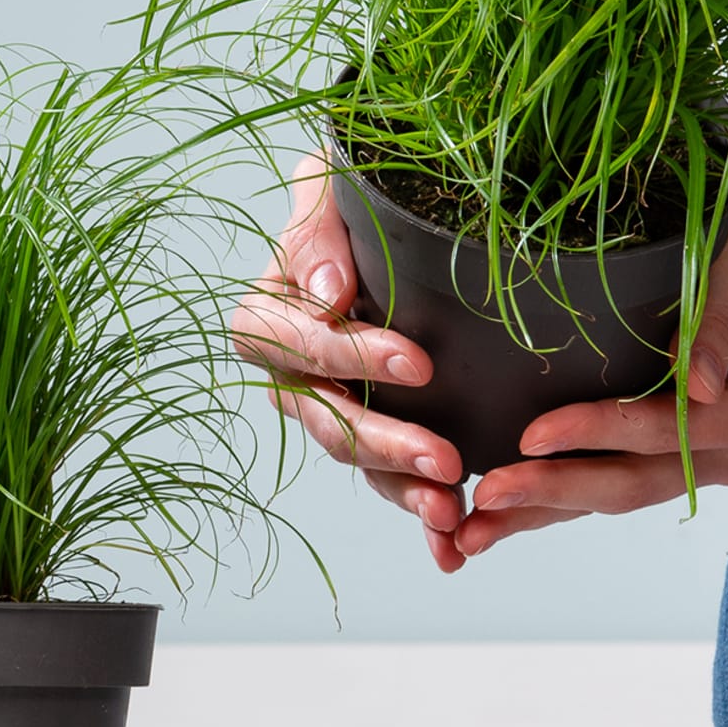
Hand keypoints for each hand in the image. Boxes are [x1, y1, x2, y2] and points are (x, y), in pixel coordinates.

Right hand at [231, 153, 474, 571]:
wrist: (398, 215)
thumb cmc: (356, 194)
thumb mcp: (329, 183)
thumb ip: (316, 227)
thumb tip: (326, 294)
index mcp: (271, 315)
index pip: (298, 347)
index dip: (351, 359)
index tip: (419, 363)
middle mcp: (294, 373)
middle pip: (326, 420)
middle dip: (385, 444)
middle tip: (445, 460)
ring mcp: (335, 408)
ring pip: (360, 460)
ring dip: (404, 490)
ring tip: (452, 511)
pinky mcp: (379, 429)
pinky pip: (394, 478)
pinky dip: (422, 512)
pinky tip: (456, 544)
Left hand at [453, 184, 727, 555]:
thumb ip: (716, 326)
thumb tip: (698, 389)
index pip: (670, 433)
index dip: (598, 434)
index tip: (531, 435)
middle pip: (635, 482)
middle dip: (554, 491)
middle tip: (484, 497)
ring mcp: (698, 459)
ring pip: (611, 493)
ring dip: (540, 511)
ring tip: (473, 532)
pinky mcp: (664, 454)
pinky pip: (603, 480)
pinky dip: (552, 498)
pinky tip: (498, 514)